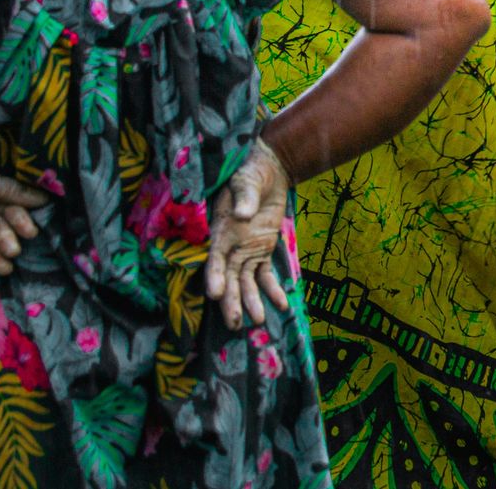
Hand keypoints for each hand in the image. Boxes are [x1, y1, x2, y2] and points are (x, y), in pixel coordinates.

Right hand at [204, 137, 291, 328]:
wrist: (268, 171)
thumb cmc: (250, 173)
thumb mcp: (246, 181)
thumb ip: (245, 197)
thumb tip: (243, 214)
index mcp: (221, 231)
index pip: (214, 258)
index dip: (213, 275)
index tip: (215, 294)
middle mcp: (230, 246)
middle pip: (228, 278)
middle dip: (232, 301)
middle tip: (235, 323)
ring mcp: (246, 251)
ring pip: (246, 282)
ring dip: (252, 301)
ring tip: (257, 322)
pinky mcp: (262, 251)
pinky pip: (265, 275)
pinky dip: (272, 290)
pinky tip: (282, 305)